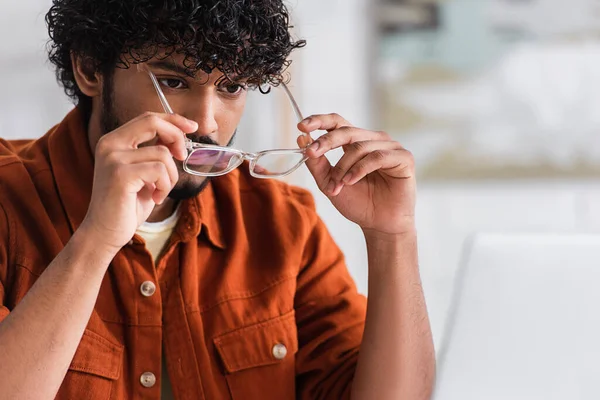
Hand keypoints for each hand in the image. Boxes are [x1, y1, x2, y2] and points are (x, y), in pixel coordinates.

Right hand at [79, 112, 197, 253]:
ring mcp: (113, 158)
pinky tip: (155, 198)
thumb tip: (177, 136)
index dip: (173, 120)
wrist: (105, 232)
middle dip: (176, 137)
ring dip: (170, 176)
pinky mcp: (121, 174)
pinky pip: (160, 170)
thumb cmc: (127, 204)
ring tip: (160, 191)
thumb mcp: (144, 173)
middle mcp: (110, 144)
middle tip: (182, 156)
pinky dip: (165, 186)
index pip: (147, 118)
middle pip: (153, 122)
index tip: (192, 127)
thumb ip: (154, 152)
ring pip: (163, 154)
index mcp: (113, 141)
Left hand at [298, 113, 415, 235]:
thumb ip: (316, 163)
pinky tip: (350, 181)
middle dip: (326, 142)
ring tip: (337, 185)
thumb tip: (301, 138)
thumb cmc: (358, 203)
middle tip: (311, 153)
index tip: (302, 126)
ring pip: (359, 147)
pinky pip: (377, 157)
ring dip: (343, 167)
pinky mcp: (403, 157)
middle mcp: (373, 140)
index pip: (338, 122)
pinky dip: (360, 169)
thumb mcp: (329, 182)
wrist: (379, 225)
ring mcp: (390, 147)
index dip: (320, 121)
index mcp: (356, 142)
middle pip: (346, 130)